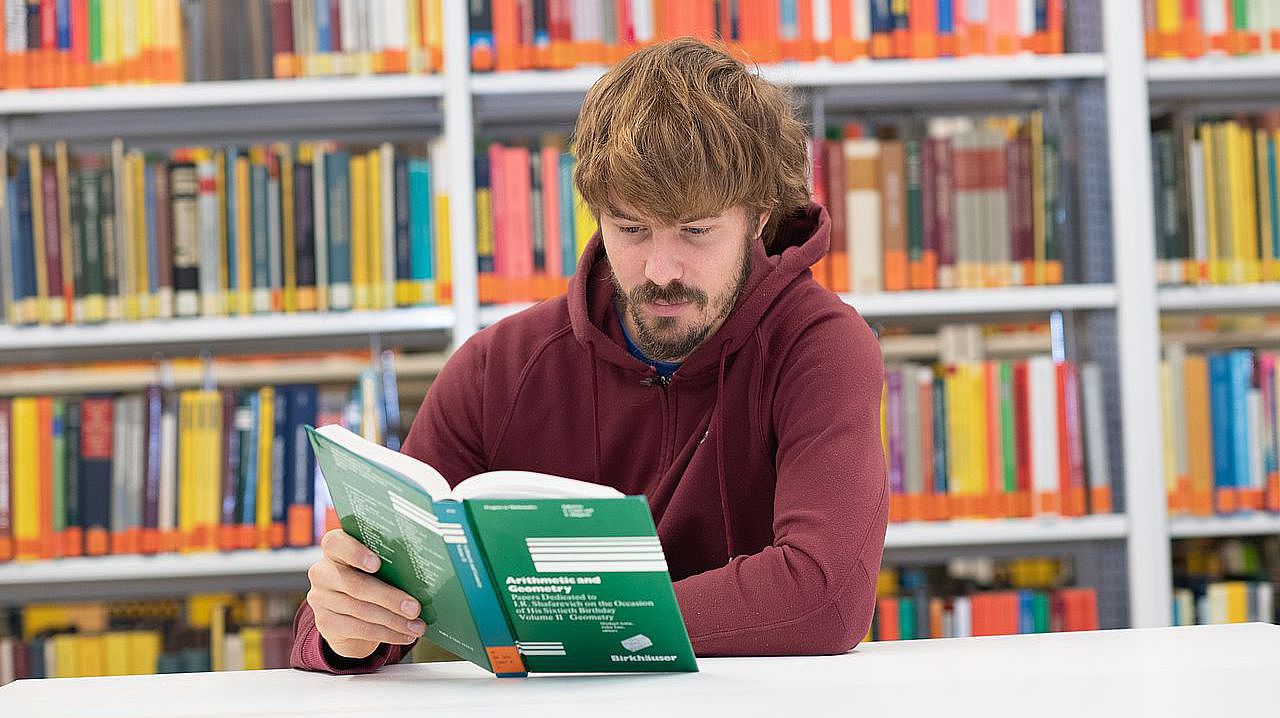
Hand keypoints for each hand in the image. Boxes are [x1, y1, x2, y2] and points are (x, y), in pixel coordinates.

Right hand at [306, 529, 426, 659]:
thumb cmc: (369, 579)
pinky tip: (405, 635)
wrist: (346, 612)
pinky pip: (359, 629)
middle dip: (390, 598)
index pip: (336, 543)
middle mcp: (322, 572)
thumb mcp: (375, 567)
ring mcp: (320, 598)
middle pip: (356, 585)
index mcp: (335, 549)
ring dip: (394, 621)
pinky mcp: (325, 623)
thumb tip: (423, 578)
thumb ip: (388, 563)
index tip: (378, 564)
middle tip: (415, 608)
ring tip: (417, 626)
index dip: (355, 552)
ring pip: (361, 611)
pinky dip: (387, 634)